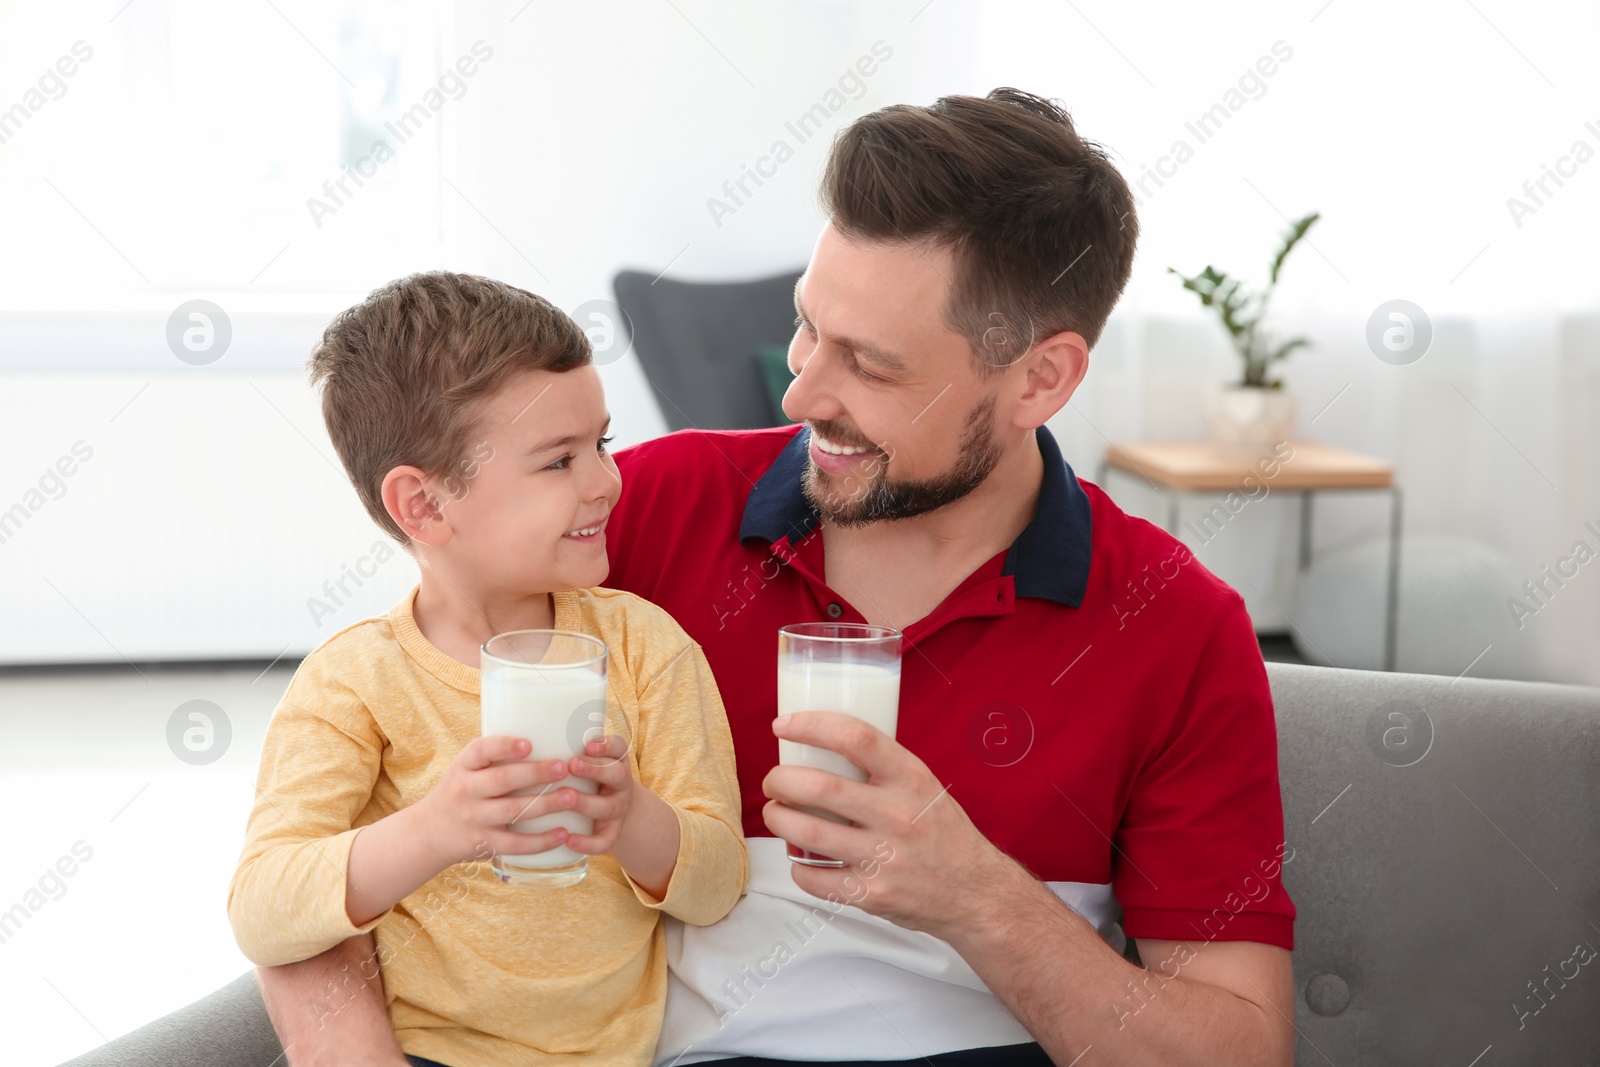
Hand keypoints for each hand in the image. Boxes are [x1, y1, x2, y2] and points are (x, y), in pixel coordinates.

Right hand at [414, 734, 581, 864]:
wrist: (430, 832)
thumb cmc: (462, 791)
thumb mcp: (466, 769)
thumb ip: (496, 756)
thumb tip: (551, 732)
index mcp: (463, 766)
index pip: (480, 751)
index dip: (504, 746)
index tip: (529, 743)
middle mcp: (466, 790)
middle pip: (502, 780)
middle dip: (535, 773)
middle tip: (564, 767)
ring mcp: (474, 818)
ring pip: (512, 811)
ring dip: (545, 804)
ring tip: (572, 797)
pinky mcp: (484, 844)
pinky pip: (515, 844)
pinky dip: (541, 841)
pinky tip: (563, 833)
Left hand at [561, 735, 635, 854]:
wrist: (611, 809)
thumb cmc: (585, 777)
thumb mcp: (584, 757)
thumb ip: (563, 744)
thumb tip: (521, 721)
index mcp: (614, 761)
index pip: (619, 748)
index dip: (606, 745)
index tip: (587, 743)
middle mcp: (620, 784)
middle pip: (616, 775)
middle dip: (594, 769)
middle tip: (572, 764)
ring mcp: (617, 810)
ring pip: (607, 807)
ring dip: (587, 802)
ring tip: (567, 799)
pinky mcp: (610, 834)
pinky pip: (603, 841)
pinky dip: (587, 843)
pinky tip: (568, 840)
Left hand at [761, 711, 1009, 938]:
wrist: (975, 893)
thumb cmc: (942, 832)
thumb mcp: (923, 785)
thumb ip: (882, 767)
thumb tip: (823, 743)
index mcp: (910, 778)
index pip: (855, 738)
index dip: (811, 726)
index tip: (783, 726)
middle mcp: (897, 815)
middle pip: (819, 787)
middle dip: (780, 780)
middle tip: (774, 780)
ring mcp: (883, 858)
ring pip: (807, 833)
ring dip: (778, 819)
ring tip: (776, 813)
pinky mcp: (871, 895)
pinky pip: (813, 878)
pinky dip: (796, 866)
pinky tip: (799, 857)